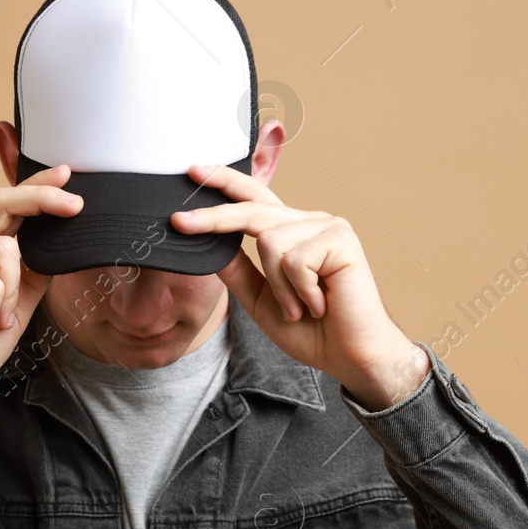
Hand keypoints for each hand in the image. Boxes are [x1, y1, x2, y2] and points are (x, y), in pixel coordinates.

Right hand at [0, 164, 81, 434]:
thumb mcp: (13, 310)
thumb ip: (29, 279)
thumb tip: (55, 251)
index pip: (8, 207)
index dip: (36, 187)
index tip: (64, 174)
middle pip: (2, 201)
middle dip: (42, 196)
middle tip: (74, 205)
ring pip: (6, 252)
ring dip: (9, 296)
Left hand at [171, 164, 427, 410]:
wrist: (348, 356)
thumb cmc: (310, 330)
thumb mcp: (259, 298)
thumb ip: (237, 269)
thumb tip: (209, 245)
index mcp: (290, 232)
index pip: (254, 199)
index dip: (224, 182)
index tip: (192, 172)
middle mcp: (309, 222)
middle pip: (252, 210)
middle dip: (213, 218)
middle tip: (179, 222)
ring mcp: (327, 227)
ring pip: (270, 241)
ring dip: (280, 286)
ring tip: (301, 307)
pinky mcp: (341, 239)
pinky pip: (294, 259)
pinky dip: (299, 290)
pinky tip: (320, 303)